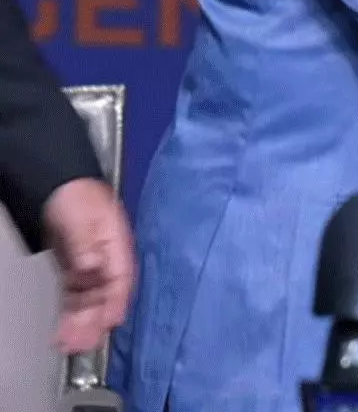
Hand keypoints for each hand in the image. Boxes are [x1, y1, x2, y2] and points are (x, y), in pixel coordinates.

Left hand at [41, 177, 134, 352]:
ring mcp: (92, 268)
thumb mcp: (84, 218)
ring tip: (72, 345)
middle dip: (95, 322)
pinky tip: (65, 330)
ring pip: (89, 301)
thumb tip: (93, 266)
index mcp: (118, 246)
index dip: (116, 302)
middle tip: (84, 344)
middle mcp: (108, 261)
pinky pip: (75, 298)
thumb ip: (88, 244)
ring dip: (82, 324)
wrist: (61, 188)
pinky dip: (71, 316)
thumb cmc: (79, 196)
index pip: (121, 279)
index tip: (110, 323)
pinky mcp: (76, 272)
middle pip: (104, 296)